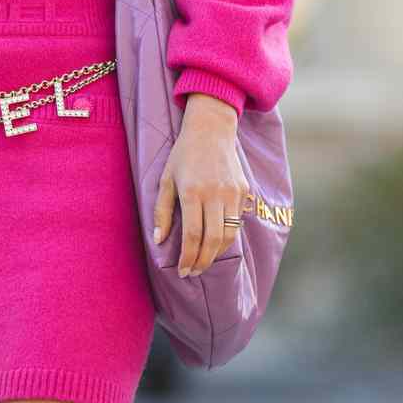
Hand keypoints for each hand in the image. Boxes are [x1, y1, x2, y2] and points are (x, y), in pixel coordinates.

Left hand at [153, 96, 245, 276]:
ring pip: (229, 234)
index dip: (188, 257)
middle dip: (203, 261)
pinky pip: (237, 221)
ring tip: (203, 261)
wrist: (211, 129)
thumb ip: (162, 211)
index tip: (182, 271)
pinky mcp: (243, 190)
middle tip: (193, 273)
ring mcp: (232, 192)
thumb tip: (159, 240)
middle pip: (213, 239)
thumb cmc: (183, 154)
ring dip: (216, 253)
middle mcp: (215, 193)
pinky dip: (227, 237)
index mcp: (192, 191)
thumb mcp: (166, 179)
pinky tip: (215, 243)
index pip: (193, 235)